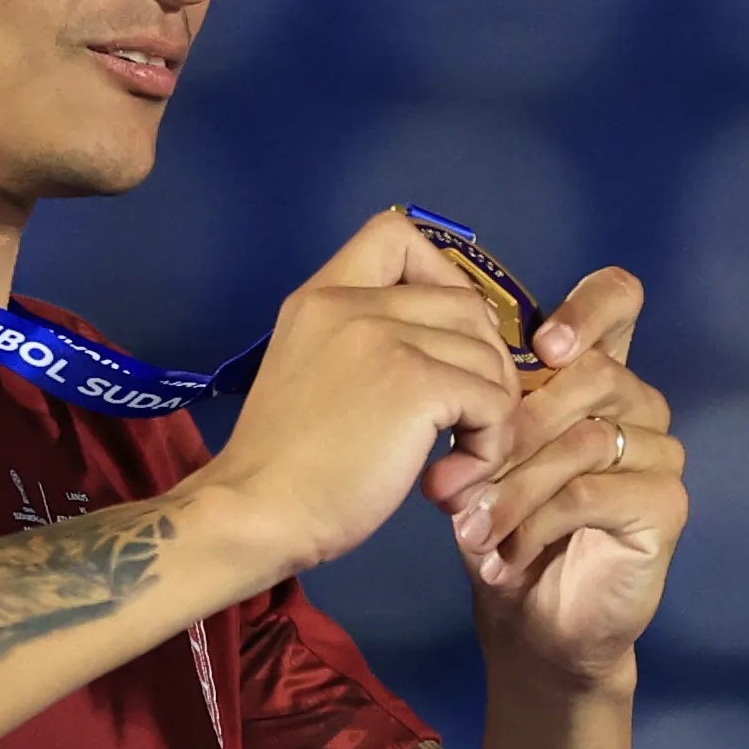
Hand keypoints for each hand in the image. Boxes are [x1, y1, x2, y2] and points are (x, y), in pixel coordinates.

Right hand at [199, 210, 525, 578]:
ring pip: (490, 359)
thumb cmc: (284, 467)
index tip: (440, 339)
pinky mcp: (416, 384)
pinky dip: (487, 448)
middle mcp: (353, 302)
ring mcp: (386, 338)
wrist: (255, 515)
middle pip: (468, 305)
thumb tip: (451, 353)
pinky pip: (493, 403)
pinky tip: (445, 484)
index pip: (395, 233)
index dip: (442, 277)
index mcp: (321, 295)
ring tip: (450, 471)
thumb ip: (362, 345)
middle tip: (461, 428)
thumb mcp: (312, 373)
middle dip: (484, 369)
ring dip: (489, 421)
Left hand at [422, 266, 686, 689]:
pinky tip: (501, 555)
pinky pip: (591, 492)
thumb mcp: (480, 463)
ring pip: (583, 438)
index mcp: (598, 376)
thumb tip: (449, 396)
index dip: (585, 309)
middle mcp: (639, 404)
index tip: (542, 345)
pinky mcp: (665, 504)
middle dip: (509, 426)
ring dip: (512, 486)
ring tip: (468, 530)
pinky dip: (534, 523)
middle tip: (450, 481)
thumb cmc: (504, 532)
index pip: (618, 302)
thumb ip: (481, 415)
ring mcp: (660, 453)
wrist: (534, 626)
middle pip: (591, 374)